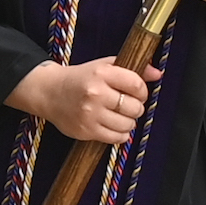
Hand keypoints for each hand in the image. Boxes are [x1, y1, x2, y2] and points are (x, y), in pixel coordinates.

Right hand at [8, 57, 157, 144]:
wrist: (48, 92)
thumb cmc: (79, 79)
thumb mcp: (103, 66)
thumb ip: (131, 69)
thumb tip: (157, 73)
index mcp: (101, 73)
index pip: (136, 85)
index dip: (141, 91)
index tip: (136, 93)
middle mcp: (96, 93)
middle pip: (134, 107)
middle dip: (135, 107)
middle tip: (126, 105)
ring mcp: (90, 113)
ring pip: (128, 124)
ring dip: (127, 121)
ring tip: (117, 115)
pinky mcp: (86, 130)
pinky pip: (117, 138)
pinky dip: (119, 134)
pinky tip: (111, 125)